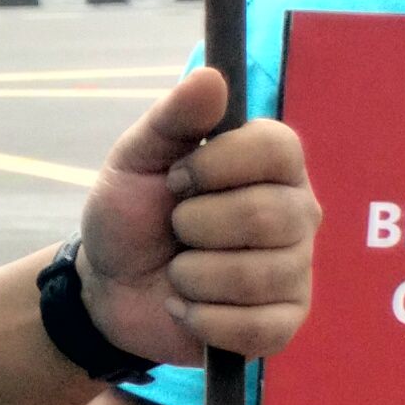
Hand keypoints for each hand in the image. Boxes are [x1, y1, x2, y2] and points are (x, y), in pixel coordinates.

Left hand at [80, 68, 316, 366]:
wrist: (107, 287)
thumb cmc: (132, 215)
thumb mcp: (135, 160)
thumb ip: (172, 119)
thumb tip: (213, 76)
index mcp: (271, 166)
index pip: (280, 149)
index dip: (217, 165)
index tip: (175, 178)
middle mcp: (298, 213)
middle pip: (269, 215)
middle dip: (195, 225)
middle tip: (175, 229)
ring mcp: (296, 270)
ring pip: (258, 275)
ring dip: (192, 276)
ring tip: (177, 271)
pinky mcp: (284, 323)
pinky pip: (257, 327)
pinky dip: (203, 319)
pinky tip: (186, 308)